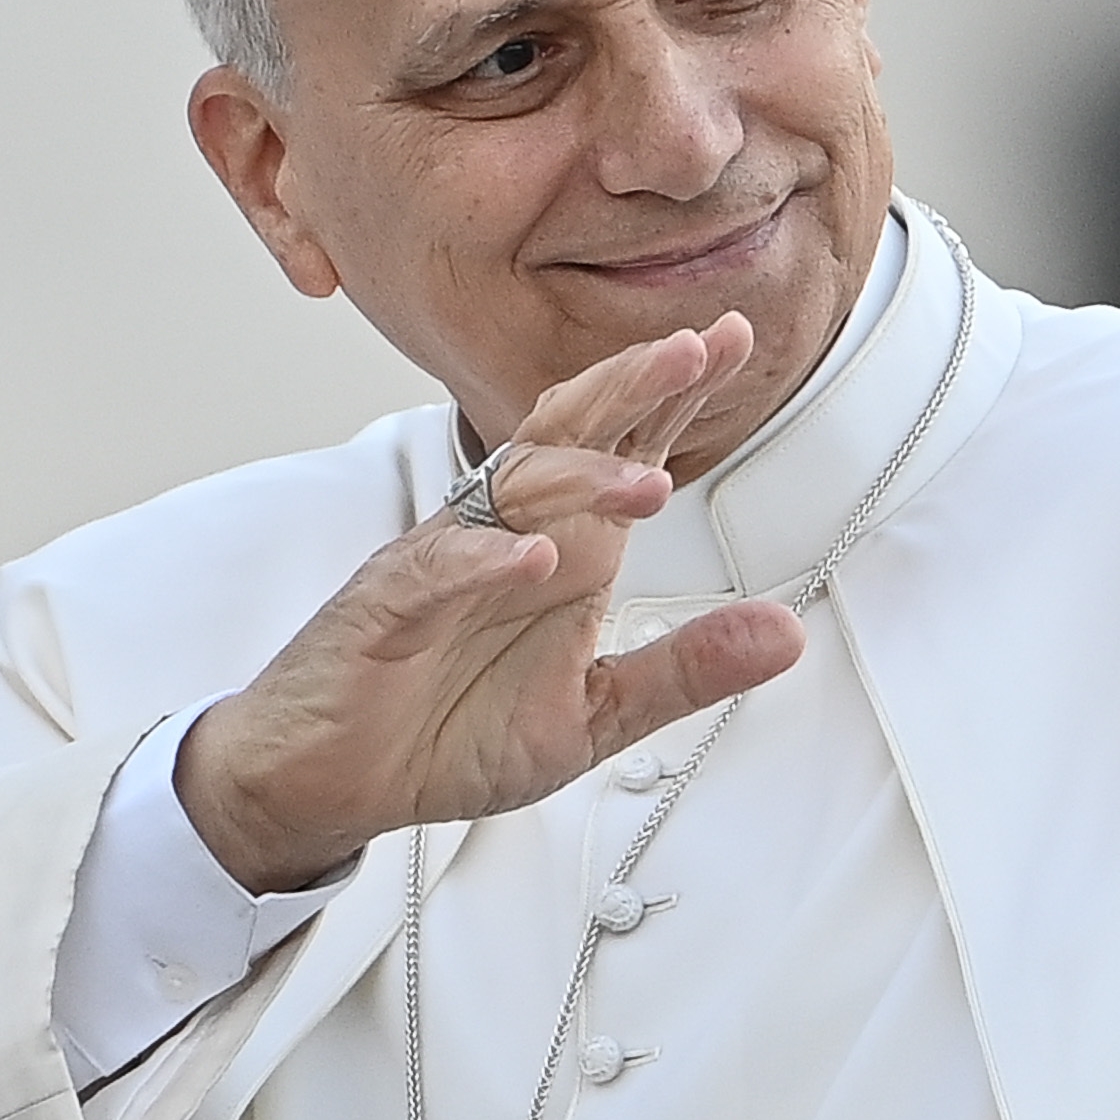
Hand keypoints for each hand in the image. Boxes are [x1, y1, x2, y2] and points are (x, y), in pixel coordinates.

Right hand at [173, 317, 807, 891]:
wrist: (332, 780)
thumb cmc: (446, 730)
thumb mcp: (594, 713)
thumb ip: (685, 669)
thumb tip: (787, 634)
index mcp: (565, 550)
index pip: (623, 446)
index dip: (675, 395)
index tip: (735, 339)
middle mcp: (506, 535)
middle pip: (569, 436)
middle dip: (632, 388)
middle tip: (695, 350)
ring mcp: (444, 563)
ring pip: (510, 491)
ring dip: (579, 479)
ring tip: (646, 484)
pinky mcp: (386, 607)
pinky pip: (436, 569)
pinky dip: (485, 561)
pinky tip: (532, 556)